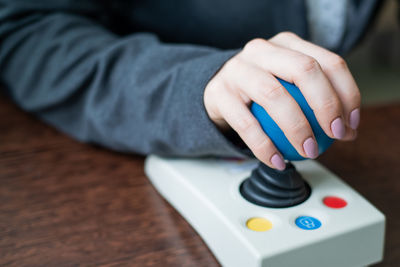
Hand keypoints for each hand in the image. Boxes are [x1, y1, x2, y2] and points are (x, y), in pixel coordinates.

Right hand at [204, 32, 359, 169]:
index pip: (328, 62)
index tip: (350, 124)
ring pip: (274, 95)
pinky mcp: (219, 93)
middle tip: (334, 134)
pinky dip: (265, 147)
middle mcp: (261, 50)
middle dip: (326, 105)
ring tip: (309, 151)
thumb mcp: (290, 85)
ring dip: (297, 128)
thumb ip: (317, 102)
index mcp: (286, 44)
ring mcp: (237, 69)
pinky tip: (278, 161)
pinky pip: (246, 124)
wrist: (217, 91)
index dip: (346, 93)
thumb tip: (349, 130)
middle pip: (304, 69)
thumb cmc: (260, 91)